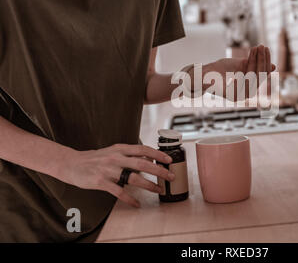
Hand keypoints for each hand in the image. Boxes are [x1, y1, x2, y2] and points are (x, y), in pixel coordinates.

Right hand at [58, 144, 174, 207]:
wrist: (72, 164)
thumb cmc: (96, 158)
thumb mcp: (113, 151)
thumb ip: (129, 154)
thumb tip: (149, 158)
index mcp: (120, 149)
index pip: (143, 149)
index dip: (157, 154)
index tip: (169, 159)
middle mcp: (115, 158)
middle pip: (142, 163)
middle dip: (159, 170)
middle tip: (170, 176)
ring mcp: (108, 170)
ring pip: (133, 178)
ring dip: (148, 185)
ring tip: (159, 190)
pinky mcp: (100, 182)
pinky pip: (118, 192)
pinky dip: (129, 198)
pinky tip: (137, 203)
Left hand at [211, 45, 275, 98]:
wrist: (202, 74)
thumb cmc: (221, 70)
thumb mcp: (241, 66)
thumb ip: (255, 66)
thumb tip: (274, 66)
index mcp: (248, 88)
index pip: (261, 75)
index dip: (265, 61)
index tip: (265, 48)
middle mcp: (245, 94)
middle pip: (259, 76)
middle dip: (262, 60)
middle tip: (262, 46)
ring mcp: (239, 96)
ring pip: (254, 76)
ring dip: (256, 60)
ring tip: (256, 48)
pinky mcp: (232, 95)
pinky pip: (245, 79)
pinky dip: (249, 65)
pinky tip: (249, 55)